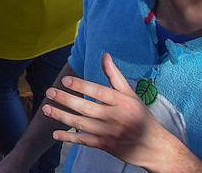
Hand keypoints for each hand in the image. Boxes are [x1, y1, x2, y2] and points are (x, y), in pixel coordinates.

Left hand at [41, 53, 182, 169]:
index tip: (65, 80)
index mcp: (122, 102)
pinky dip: (70, 138)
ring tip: (46, 108)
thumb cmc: (141, 116)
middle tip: (49, 92)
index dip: (82, 86)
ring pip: (82, 124)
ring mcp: (109, 133)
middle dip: (66, 100)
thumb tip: (105, 55)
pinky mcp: (105, 146)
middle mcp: (115, 117)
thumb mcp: (130, 95)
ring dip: (62, 116)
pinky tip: (55, 134)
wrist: (155, 147)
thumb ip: (115, 76)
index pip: (99, 92)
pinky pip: (84, 141)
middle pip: (87, 108)